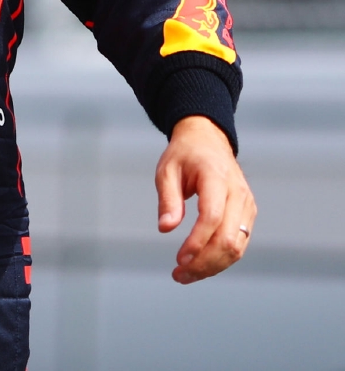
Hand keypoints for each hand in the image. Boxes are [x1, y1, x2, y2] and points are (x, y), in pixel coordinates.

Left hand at [155, 114, 256, 283]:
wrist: (208, 140)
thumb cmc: (185, 154)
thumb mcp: (167, 169)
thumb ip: (168, 198)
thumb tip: (166, 228)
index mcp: (216, 176)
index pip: (212, 216)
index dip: (197, 242)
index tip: (179, 259)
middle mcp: (238, 192)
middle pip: (228, 239)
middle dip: (204, 262)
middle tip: (178, 274)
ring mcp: (247, 205)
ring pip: (237, 247)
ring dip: (213, 267)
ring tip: (186, 275)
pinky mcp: (248, 215)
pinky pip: (239, 244)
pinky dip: (221, 260)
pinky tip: (200, 265)